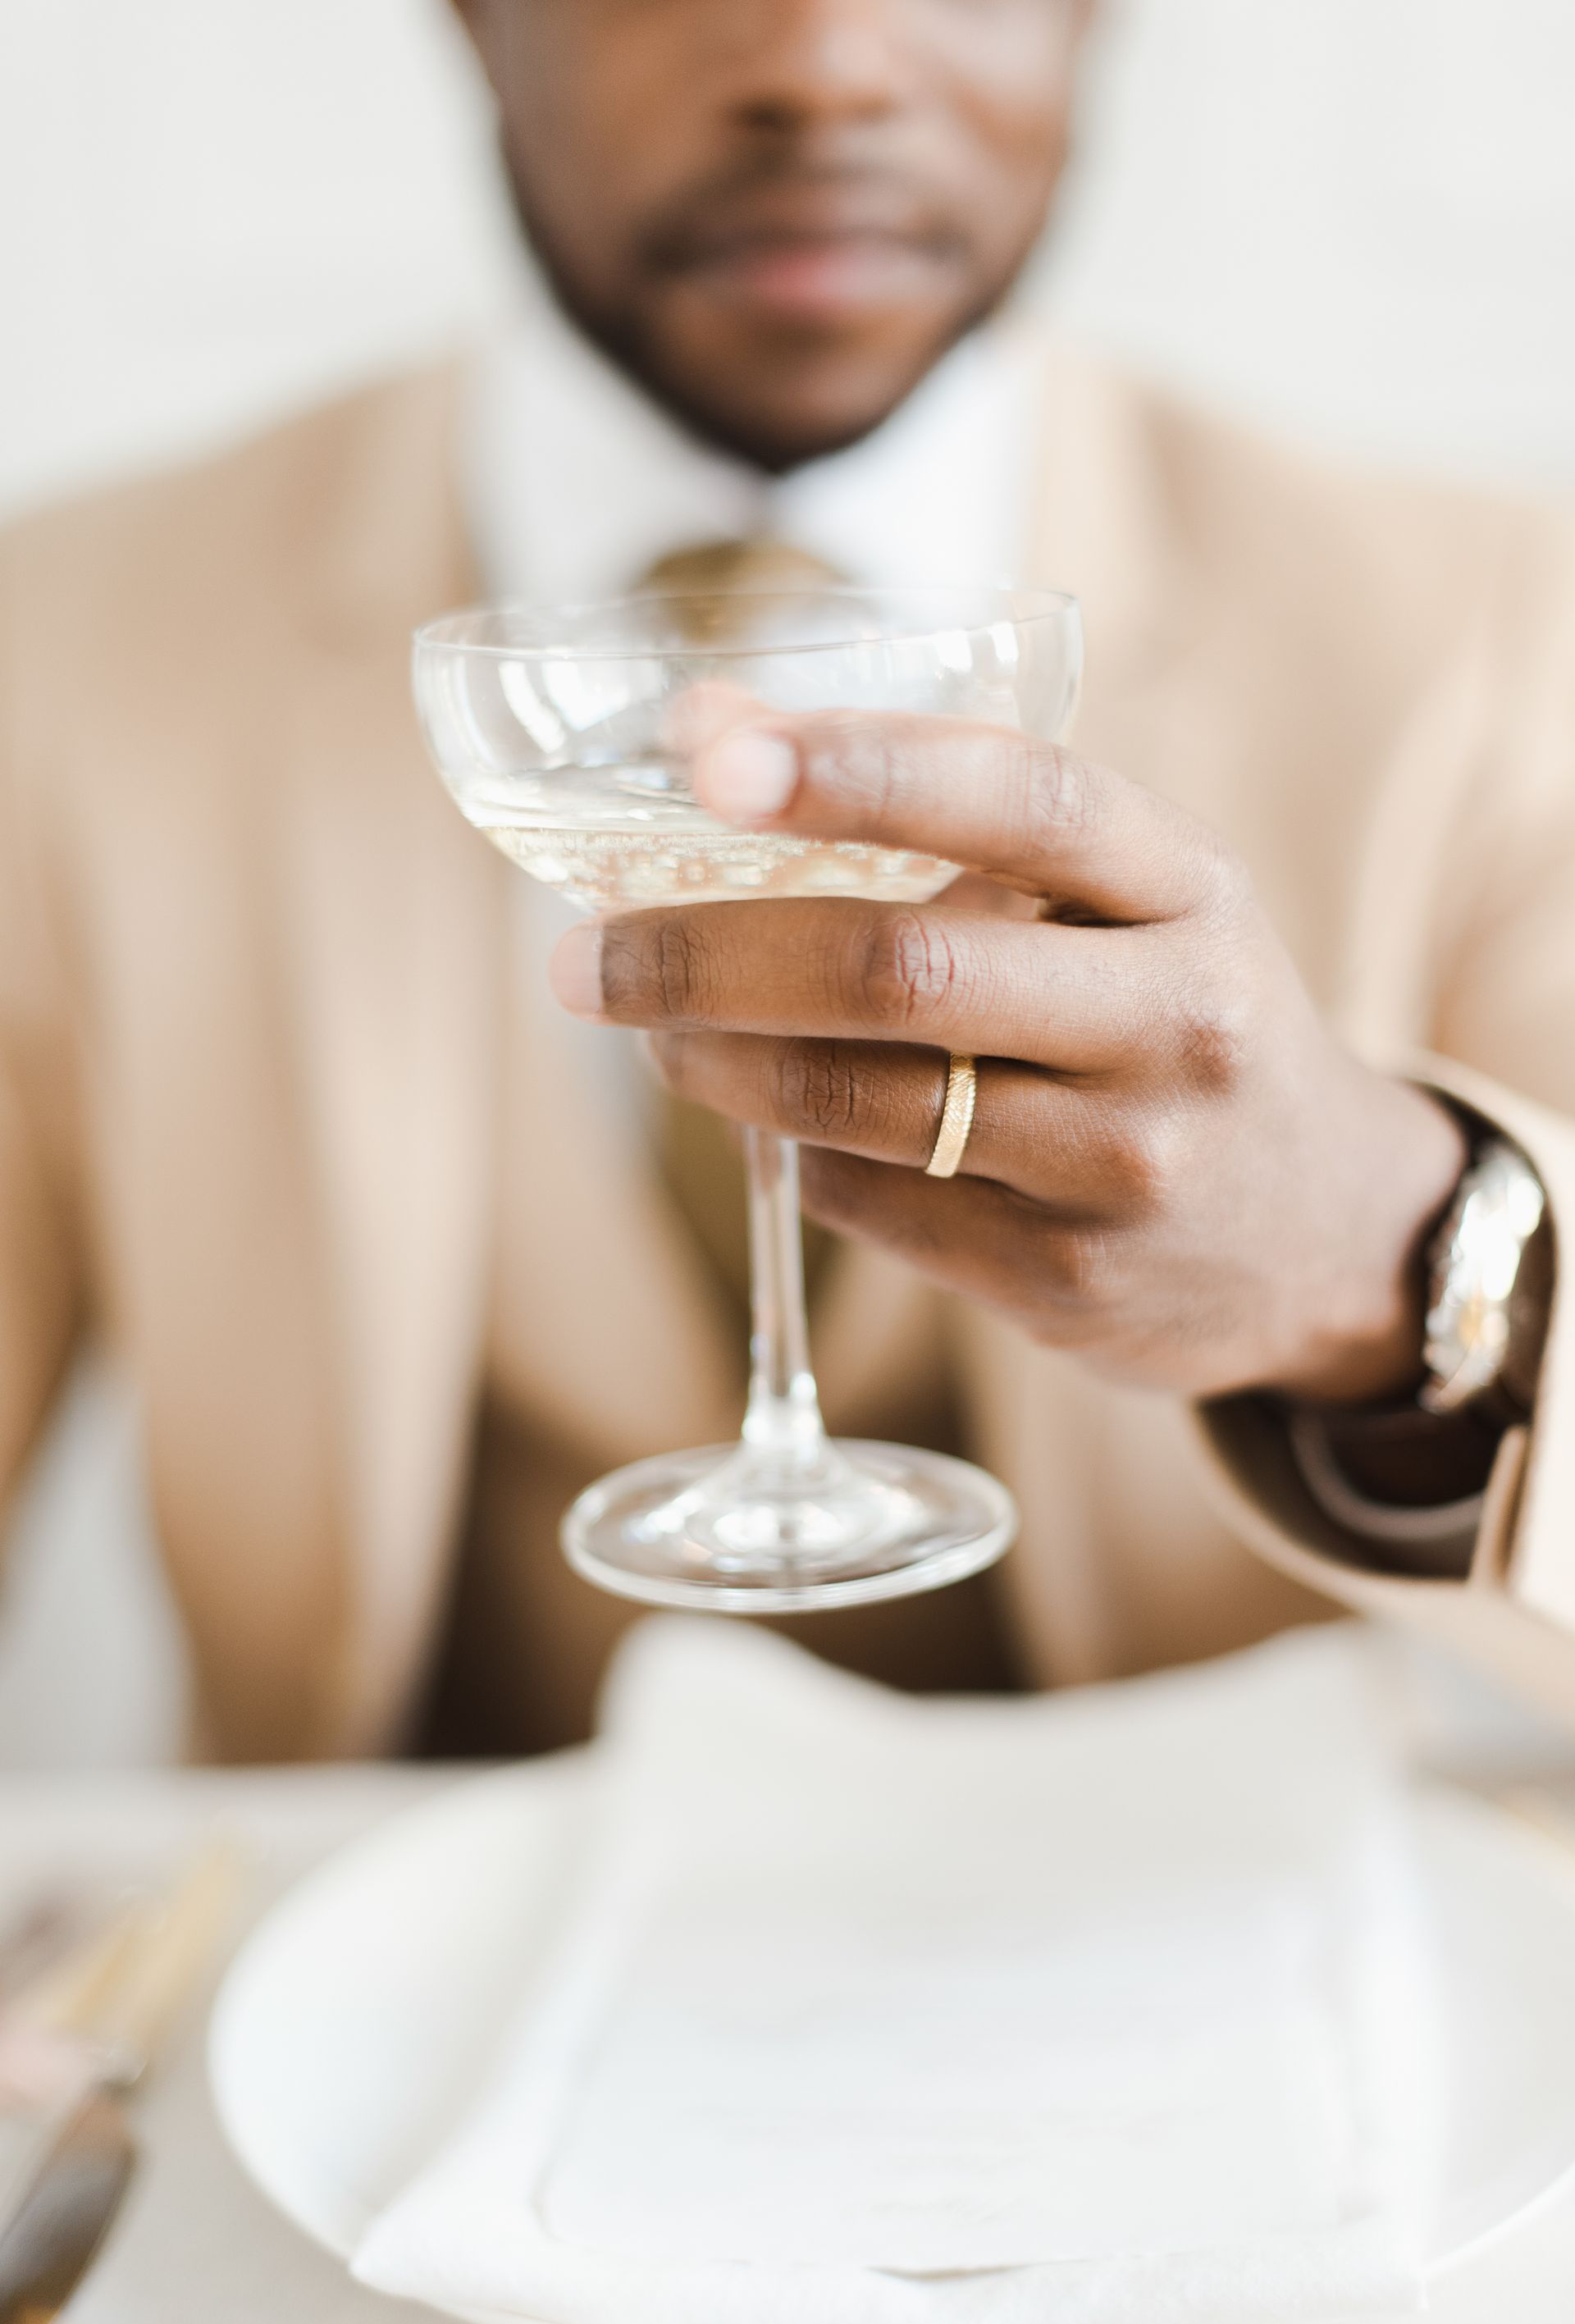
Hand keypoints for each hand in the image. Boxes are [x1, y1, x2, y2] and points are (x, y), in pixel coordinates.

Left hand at [549, 709, 1467, 1401]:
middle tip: (584, 954)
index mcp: (1190, 887)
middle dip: (707, 956)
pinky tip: (775, 1118)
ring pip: (861, 1105)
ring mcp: (1125, 1167)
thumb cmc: (1176, 1019)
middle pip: (904, 973)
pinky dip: (790, 1153)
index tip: (708, 751)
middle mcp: (1175, 1022)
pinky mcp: (1067, 1283)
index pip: (1022, 798)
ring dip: (713, 1063)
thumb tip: (700, 729)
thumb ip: (946, 821)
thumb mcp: (1127, 899)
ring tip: (646, 1025)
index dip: (858, 767)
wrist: (1324, 1234)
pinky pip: (868, 1207)